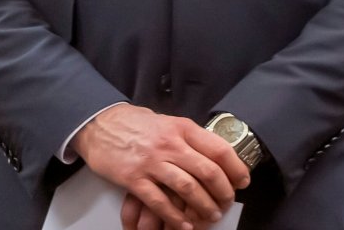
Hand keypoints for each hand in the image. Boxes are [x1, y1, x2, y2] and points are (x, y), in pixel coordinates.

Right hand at [71, 104, 248, 229]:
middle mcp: (170, 144)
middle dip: (223, 192)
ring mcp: (152, 162)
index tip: (243, 181)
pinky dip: (175, 216)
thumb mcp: (170, 122)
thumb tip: (217, 156)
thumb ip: (190, 138)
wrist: (100, 124)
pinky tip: (184, 224)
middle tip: (228, 202)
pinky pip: (160, 202)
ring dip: (203, 206)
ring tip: (211, 215)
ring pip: (187, 188)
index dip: (236, 168)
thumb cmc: (137, 124)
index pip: (219, 149)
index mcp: (183, 128)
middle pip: (208, 172)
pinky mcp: (134, 179)